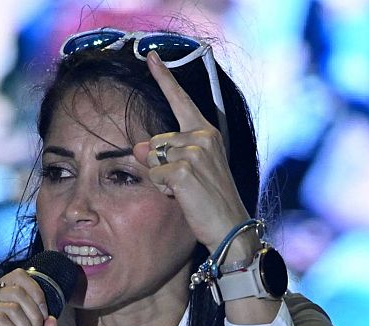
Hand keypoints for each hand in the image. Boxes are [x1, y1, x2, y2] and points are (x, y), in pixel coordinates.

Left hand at [132, 50, 251, 255]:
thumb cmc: (211, 199)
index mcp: (206, 132)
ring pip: (152, 159)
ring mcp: (193, 152)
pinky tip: (182, 197)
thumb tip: (138, 148)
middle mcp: (202, 136)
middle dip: (159, 164)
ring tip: (185, 191)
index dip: (163, 77)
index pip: (181, 100)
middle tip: (185, 184)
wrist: (230, 226)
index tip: (149, 56)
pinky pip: (155, 175)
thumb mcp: (191, 169)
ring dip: (161, 179)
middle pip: (155, 141)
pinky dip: (163, 190)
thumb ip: (166, 153)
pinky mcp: (182, 170)